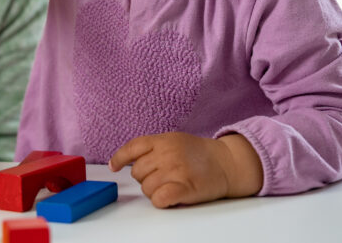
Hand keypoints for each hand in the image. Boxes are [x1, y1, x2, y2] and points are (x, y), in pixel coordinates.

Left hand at [109, 132, 262, 207]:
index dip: (119, 158)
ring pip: (146, 188)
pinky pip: (159, 199)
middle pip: (138, 172)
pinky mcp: (185, 188)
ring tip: (169, 185)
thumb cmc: (198, 153)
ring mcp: (176, 170)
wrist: (226, 163)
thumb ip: (152, 147)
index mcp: (163, 140)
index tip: (114, 166)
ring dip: (154, 191)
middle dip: (145, 178)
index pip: (132, 148)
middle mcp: (167, 154)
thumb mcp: (174, 140)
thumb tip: (127, 160)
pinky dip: (160, 200)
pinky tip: (168, 197)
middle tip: (161, 177)